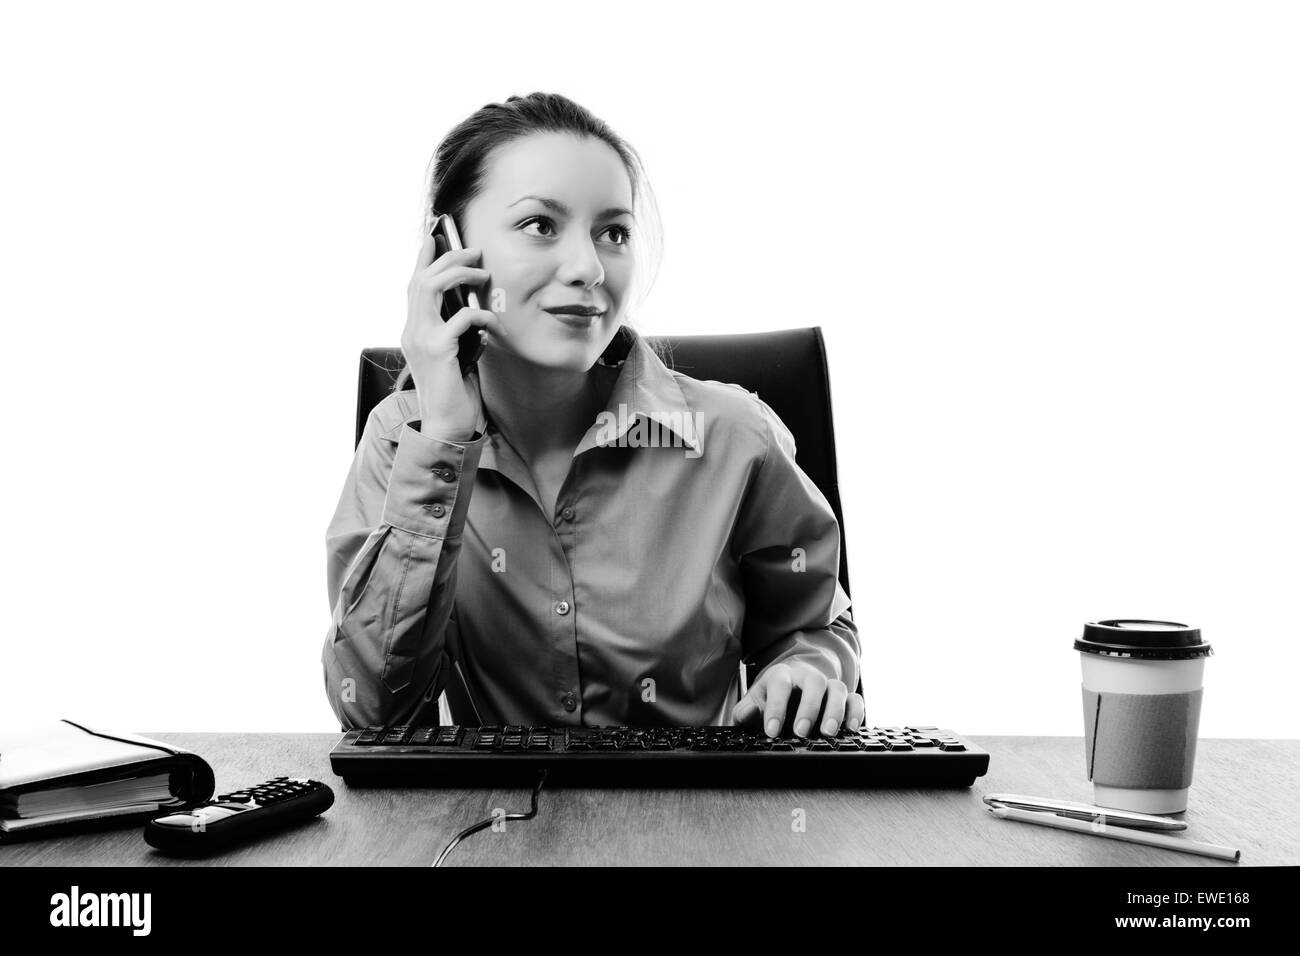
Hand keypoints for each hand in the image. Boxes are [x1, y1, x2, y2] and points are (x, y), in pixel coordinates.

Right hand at [402, 232, 508, 440]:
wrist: (446, 425)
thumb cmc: (455, 391)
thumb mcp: (454, 353)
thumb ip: (455, 329)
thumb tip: (472, 306)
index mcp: (414, 330)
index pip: (413, 284)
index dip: (423, 257)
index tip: (435, 236)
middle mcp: (412, 330)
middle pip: (421, 278)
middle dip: (448, 257)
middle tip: (474, 251)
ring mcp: (421, 339)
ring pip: (430, 287)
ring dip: (459, 274)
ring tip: (482, 274)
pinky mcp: (438, 350)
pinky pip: (460, 317)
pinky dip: (479, 314)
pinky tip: (493, 324)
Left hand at [732, 662, 864, 737]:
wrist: (790, 687)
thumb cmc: (770, 698)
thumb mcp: (754, 702)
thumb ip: (745, 710)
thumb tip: (748, 712)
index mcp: (781, 675)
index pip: (780, 685)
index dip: (776, 708)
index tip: (771, 732)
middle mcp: (807, 676)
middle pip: (814, 682)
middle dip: (809, 708)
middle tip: (801, 732)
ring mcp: (828, 685)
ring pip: (837, 688)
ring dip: (835, 710)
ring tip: (827, 733)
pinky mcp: (844, 697)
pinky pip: (855, 699)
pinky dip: (856, 713)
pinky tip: (851, 729)